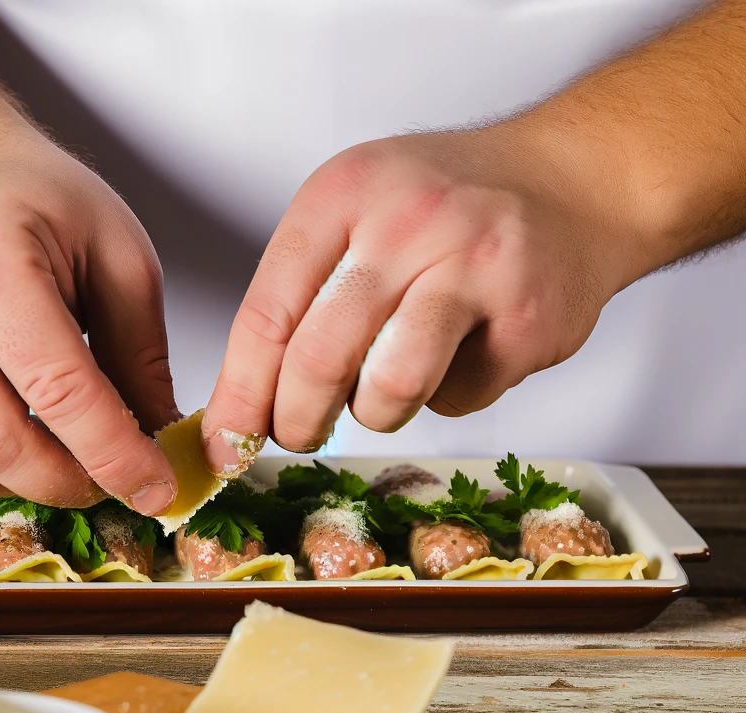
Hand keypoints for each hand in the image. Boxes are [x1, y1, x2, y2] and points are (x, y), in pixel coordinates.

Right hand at [0, 126, 179, 512]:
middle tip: (123, 484)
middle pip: (1, 441)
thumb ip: (142, 355)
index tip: (156, 488)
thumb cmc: (38, 198)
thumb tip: (161, 441)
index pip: (58, 390)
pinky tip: (37, 449)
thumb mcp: (119, 255)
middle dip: (74, 481)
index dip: (115, 453)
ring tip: (82, 464)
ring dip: (35, 484)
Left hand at [202, 123, 638, 468]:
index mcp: (344, 194)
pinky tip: (467, 349)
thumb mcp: (358, 212)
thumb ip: (301, 296)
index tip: (225, 443)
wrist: (576, 180)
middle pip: (319, 360)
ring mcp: (475, 268)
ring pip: (390, 390)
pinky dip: (448, 395)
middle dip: (297, 421)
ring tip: (392, 380)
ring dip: (377, 411)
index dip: (239, 394)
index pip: (266, 313)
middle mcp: (407, 222)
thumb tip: (246, 407)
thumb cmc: (450, 207)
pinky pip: (459, 398)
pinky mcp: (529, 319)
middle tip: (300, 433)